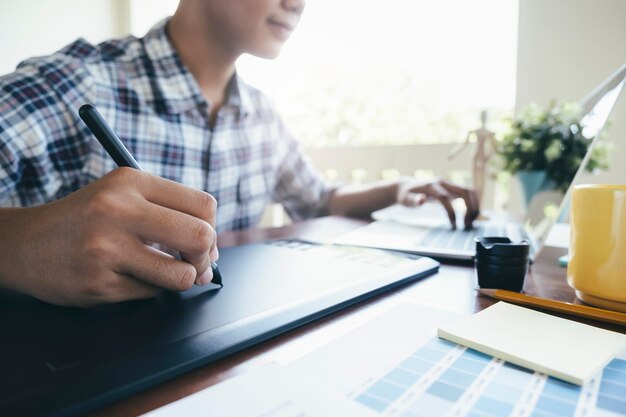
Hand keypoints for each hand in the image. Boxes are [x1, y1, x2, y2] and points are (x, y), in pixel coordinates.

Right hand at [0, 168, 217, 306]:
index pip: (203, 205)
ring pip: (180, 275)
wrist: (25, 244)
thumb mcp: (122, 193)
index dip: (212, 227)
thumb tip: (213, 248)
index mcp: (130, 182)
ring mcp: (107, 249)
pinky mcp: (99, 284)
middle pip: (200, 237)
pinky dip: (148, 289)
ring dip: (180, 279)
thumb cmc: (85, 218)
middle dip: (205, 257)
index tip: (203, 240)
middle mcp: (118, 211)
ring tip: (163, 272)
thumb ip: (168, 209)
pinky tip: (126, 276)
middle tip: (194, 263)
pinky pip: (151, 294)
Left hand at [397, 178, 479, 229]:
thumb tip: (422, 200)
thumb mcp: (406, 199)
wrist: (406, 186)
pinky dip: (473, 204)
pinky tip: (470, 217)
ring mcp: (449, 184)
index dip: (451, 212)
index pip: (445, 197)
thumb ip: (413, 200)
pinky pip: (467, 193)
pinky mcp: (452, 188)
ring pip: (469, 191)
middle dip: (470, 208)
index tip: (453, 226)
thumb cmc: (405, 195)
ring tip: (470, 222)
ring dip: (474, 206)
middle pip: (464, 191)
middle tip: (467, 225)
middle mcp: (443, 182)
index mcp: (431, 186)